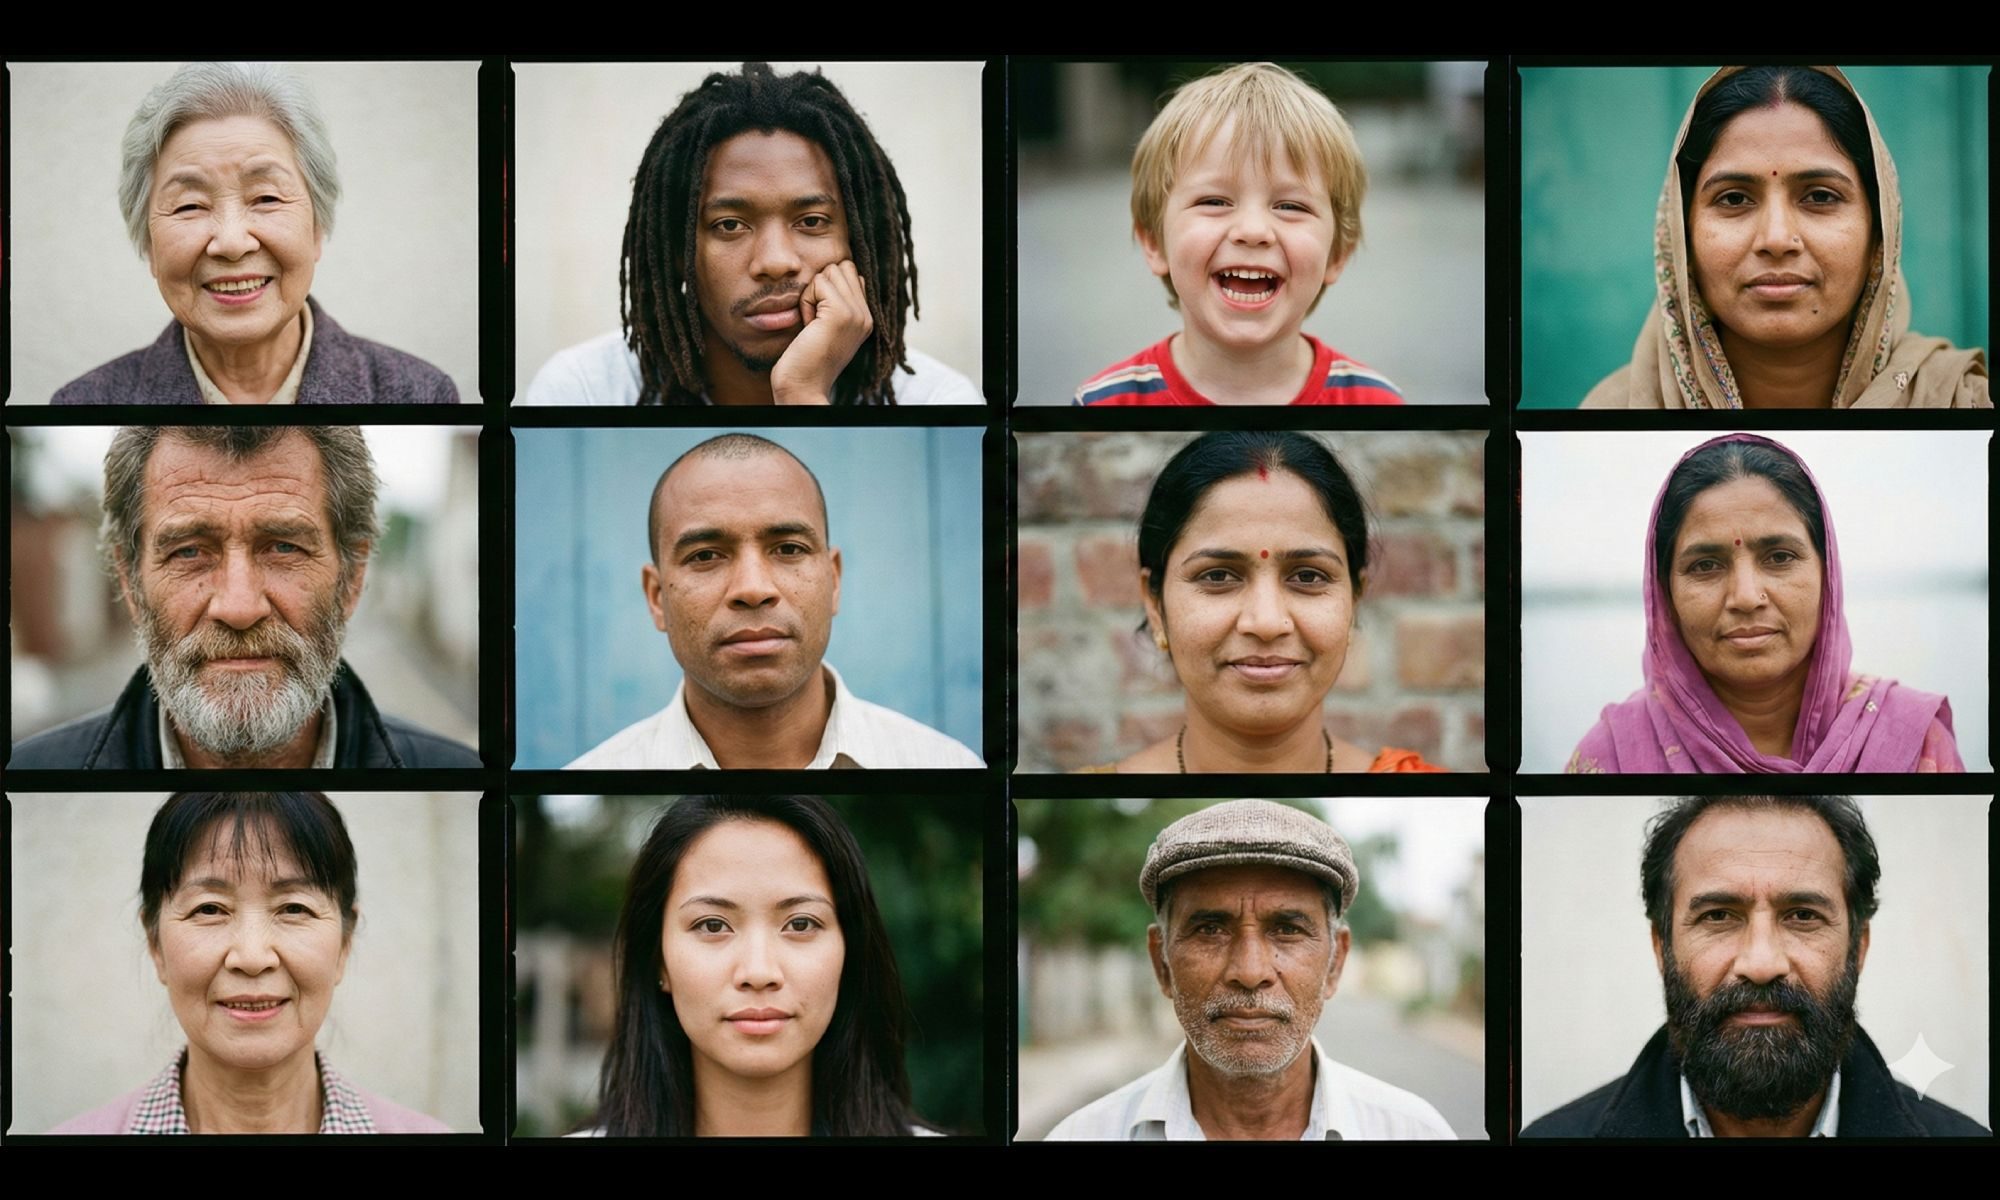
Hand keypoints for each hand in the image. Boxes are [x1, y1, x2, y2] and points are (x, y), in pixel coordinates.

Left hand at [769, 260, 872, 404]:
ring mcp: (857, 313)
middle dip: (821, 286)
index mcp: (865, 318)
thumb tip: (829, 272)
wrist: (803, 386)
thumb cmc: (805, 359)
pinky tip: (808, 325)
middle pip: (842, 267)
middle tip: (815, 318)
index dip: (829, 287)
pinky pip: (818, 283)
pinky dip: (806, 301)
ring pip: (830, 271)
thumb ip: (833, 302)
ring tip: (812, 322)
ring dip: (812, 293)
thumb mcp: (825, 327)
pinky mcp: (841, 313)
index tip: (820, 318)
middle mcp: (866, 314)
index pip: (851, 274)